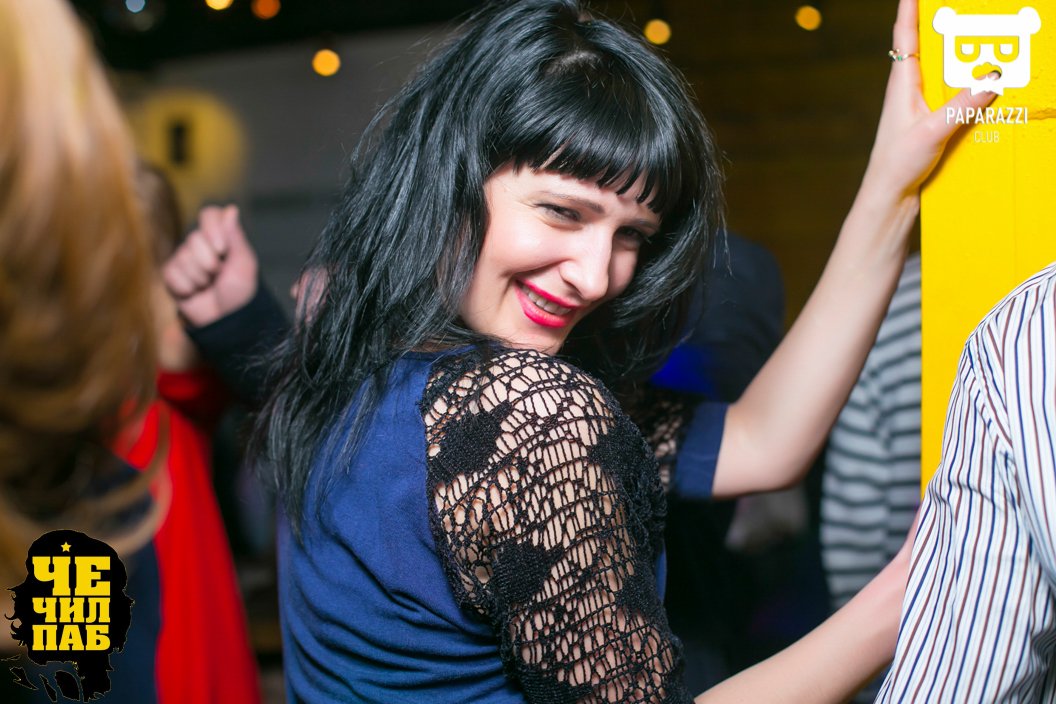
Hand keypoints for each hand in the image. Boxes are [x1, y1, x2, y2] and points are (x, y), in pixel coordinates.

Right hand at [162, 204, 258, 327]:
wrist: (227, 319)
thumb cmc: (240, 290)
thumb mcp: (244, 264)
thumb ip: (236, 237)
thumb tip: (232, 209)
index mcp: (220, 236)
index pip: (209, 214)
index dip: (212, 229)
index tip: (223, 249)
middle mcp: (199, 244)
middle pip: (194, 239)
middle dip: (210, 262)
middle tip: (219, 275)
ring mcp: (183, 258)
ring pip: (183, 258)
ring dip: (200, 278)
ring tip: (209, 286)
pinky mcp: (171, 275)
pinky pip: (172, 274)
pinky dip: (186, 287)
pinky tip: (194, 292)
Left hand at [863, 0, 996, 196]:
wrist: (890, 199)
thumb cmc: (896, 166)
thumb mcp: (931, 132)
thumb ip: (960, 106)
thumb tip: (992, 79)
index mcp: (902, 85)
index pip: (905, 37)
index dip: (910, 9)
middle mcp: (911, 91)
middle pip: (933, 49)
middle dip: (951, 28)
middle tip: (971, 12)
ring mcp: (923, 107)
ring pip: (949, 74)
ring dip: (968, 62)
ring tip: (993, 45)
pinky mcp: (935, 123)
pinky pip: (959, 98)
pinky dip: (974, 92)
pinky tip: (994, 94)